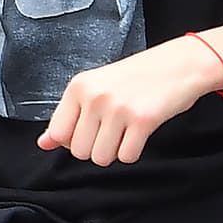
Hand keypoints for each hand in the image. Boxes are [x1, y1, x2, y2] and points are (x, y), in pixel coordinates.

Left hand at [37, 36, 222, 166]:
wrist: (178, 64)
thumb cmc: (137, 76)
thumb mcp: (96, 87)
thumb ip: (68, 116)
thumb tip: (44, 143)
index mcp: (79, 86)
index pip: (58, 133)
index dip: (73, 138)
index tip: (90, 127)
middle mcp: (95, 96)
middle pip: (79, 151)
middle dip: (96, 146)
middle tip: (113, 126)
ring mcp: (118, 108)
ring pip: (101, 158)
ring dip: (114, 150)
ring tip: (125, 128)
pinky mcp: (142, 120)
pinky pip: (126, 157)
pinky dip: (133, 150)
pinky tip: (139, 130)